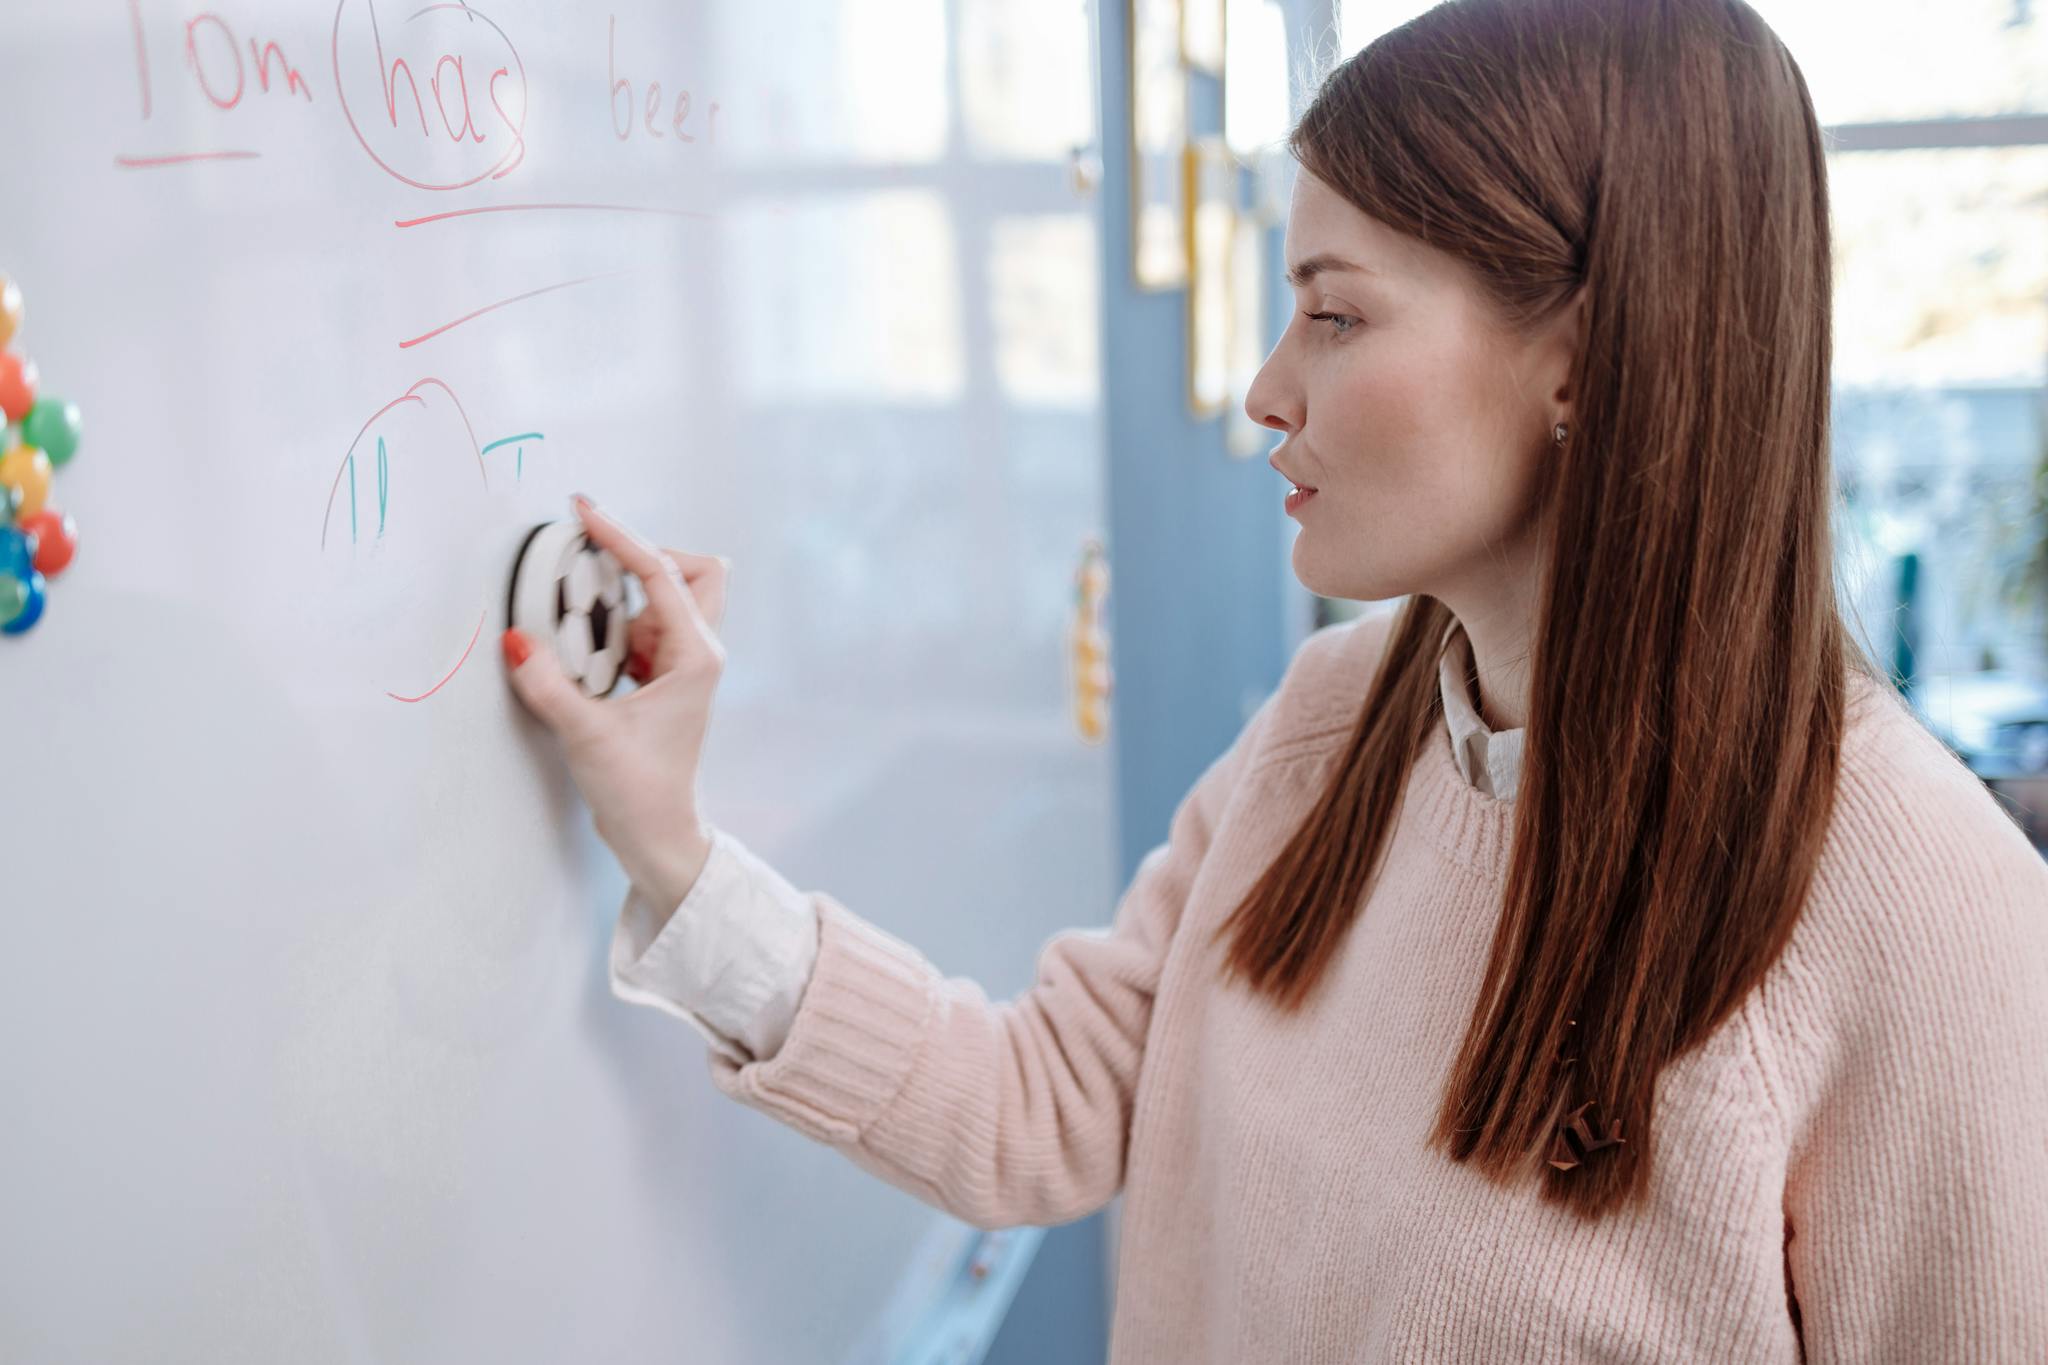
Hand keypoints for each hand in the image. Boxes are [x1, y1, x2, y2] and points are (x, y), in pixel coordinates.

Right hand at [502, 494, 730, 909]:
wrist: (657, 835)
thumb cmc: (637, 792)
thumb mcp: (586, 736)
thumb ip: (549, 685)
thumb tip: (515, 639)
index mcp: (696, 657)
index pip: (662, 574)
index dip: (622, 536)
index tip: (584, 511)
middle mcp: (699, 652)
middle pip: (696, 570)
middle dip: (647, 554)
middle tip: (593, 557)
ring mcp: (684, 663)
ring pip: (668, 596)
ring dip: (625, 588)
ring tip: (574, 600)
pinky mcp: (664, 677)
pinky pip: (646, 624)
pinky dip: (616, 617)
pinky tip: (581, 637)